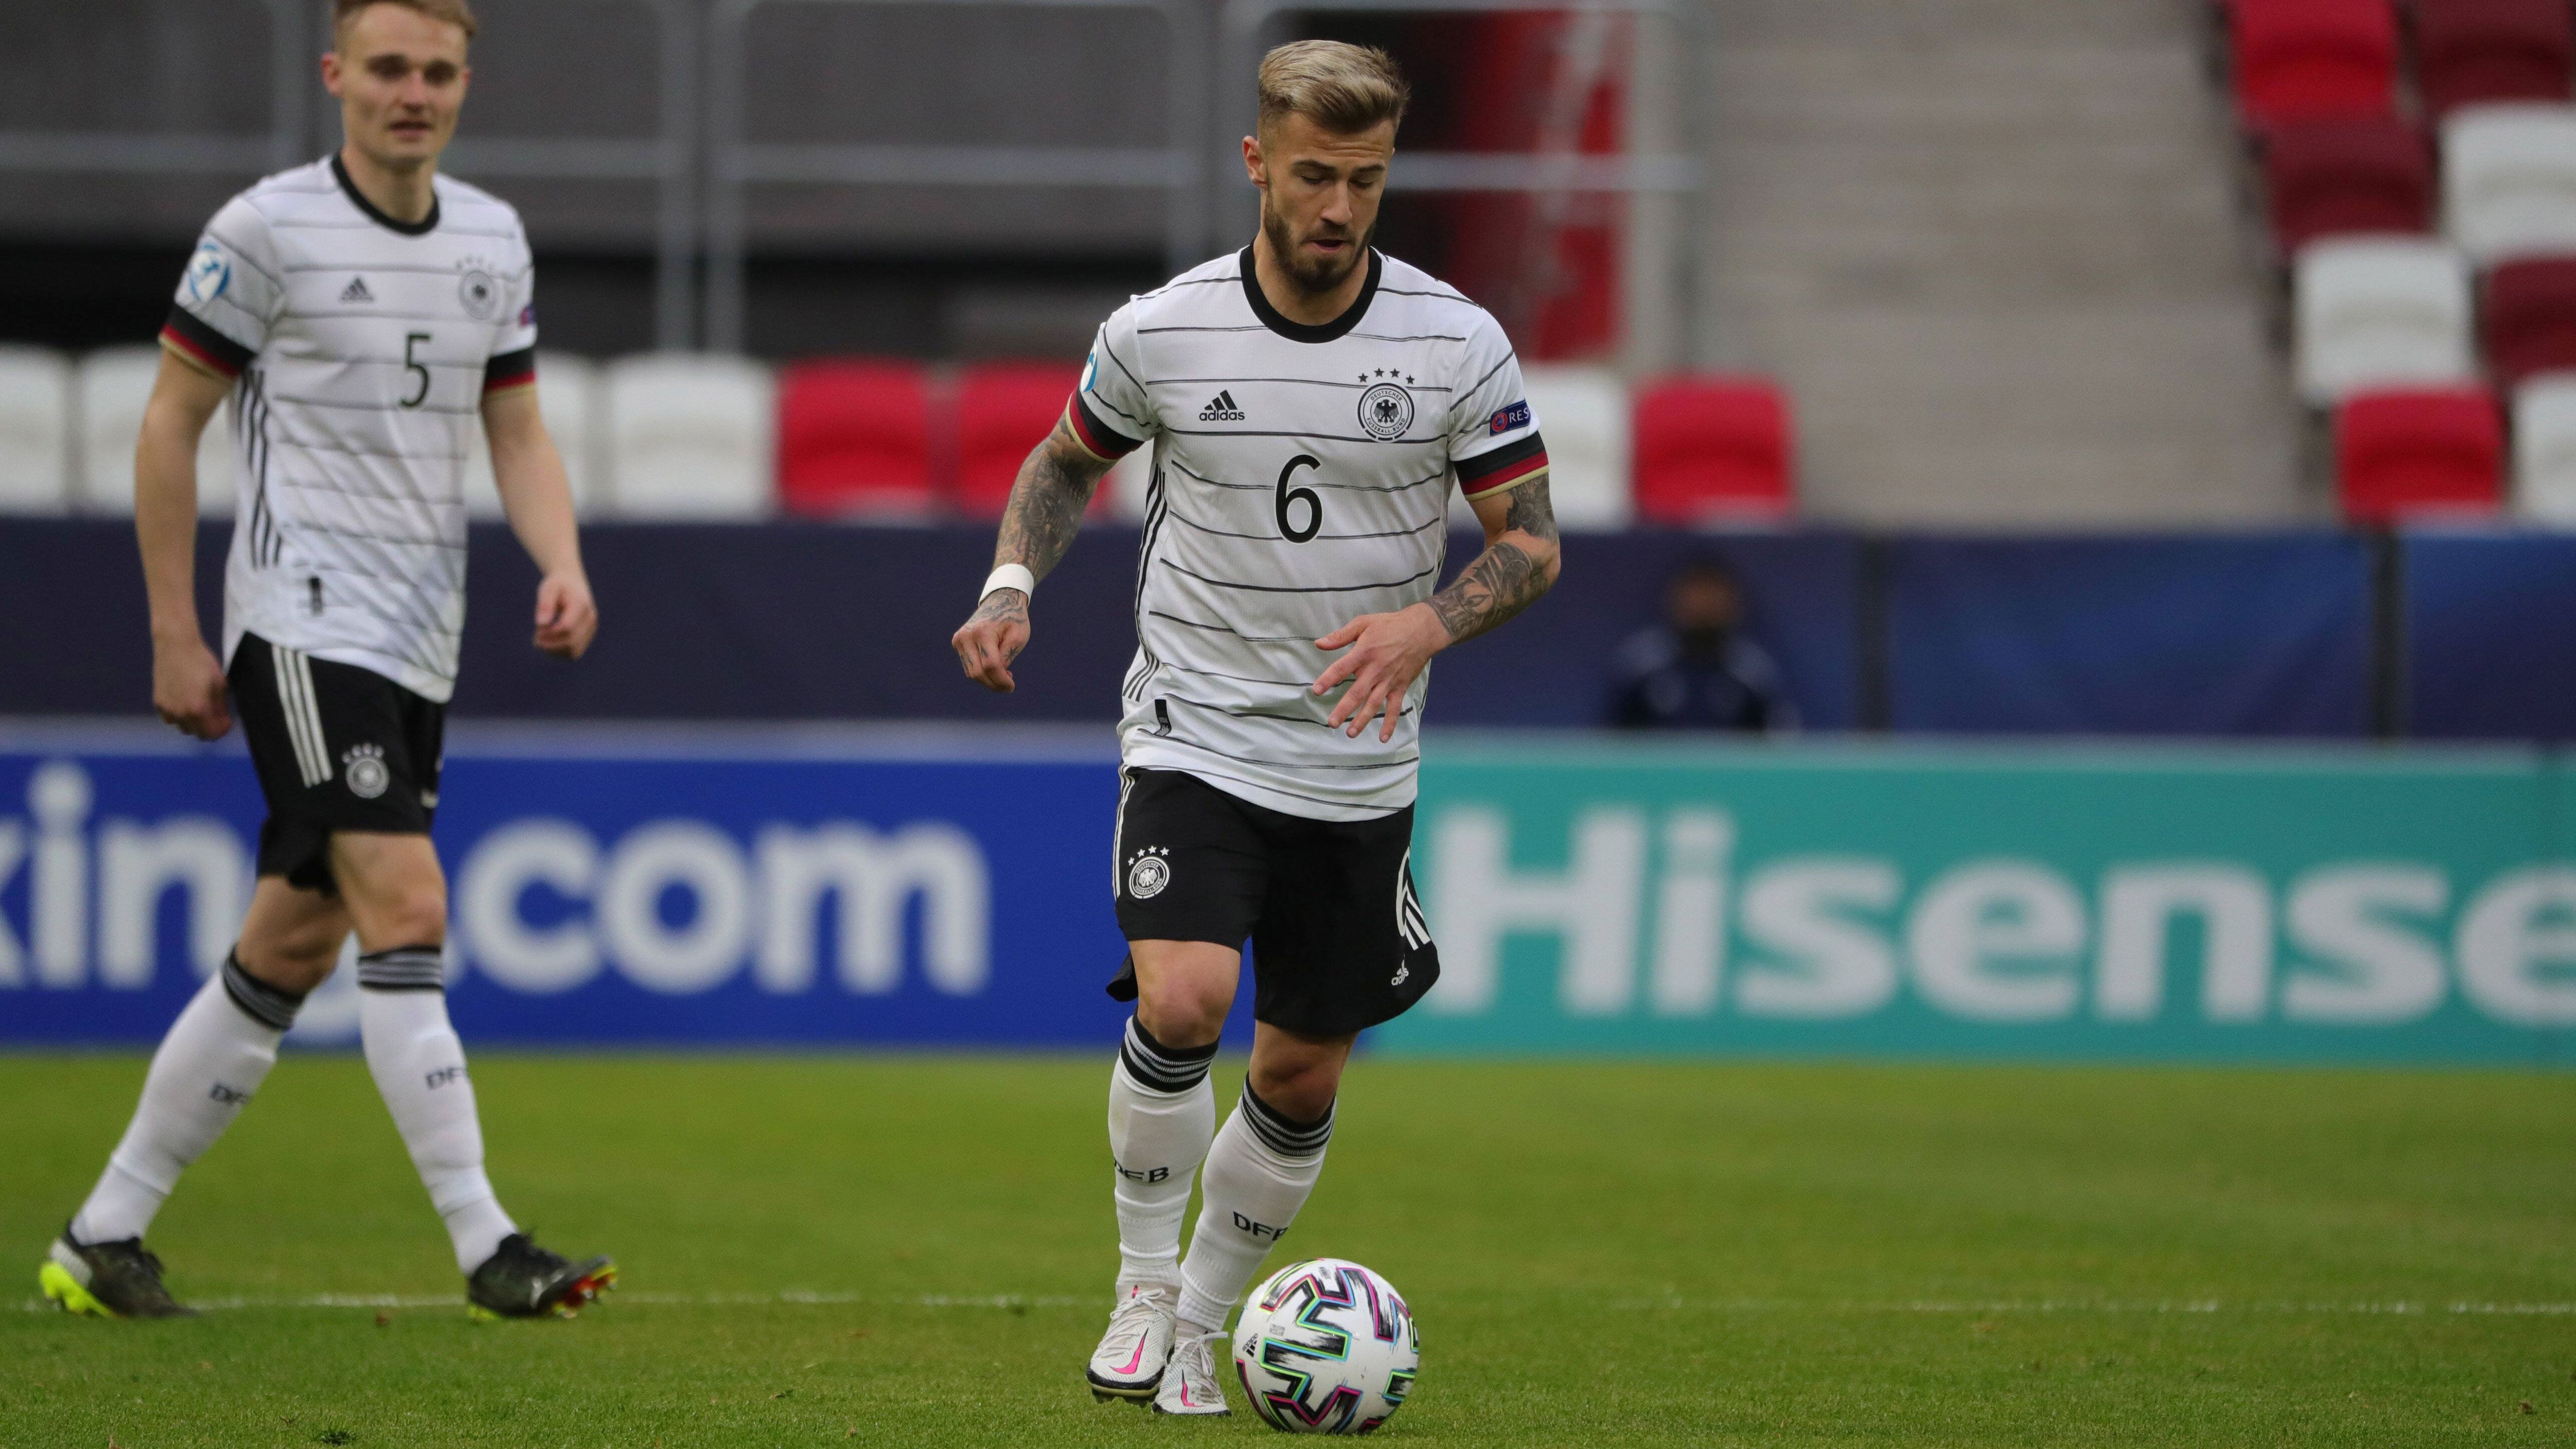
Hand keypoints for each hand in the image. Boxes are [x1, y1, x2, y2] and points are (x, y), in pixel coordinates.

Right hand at [152, 633, 231, 740]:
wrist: (176, 646)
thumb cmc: (202, 662)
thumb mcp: (219, 684)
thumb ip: (221, 707)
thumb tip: (222, 722)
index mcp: (197, 709)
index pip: (211, 734)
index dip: (221, 729)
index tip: (225, 722)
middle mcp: (179, 713)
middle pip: (197, 733)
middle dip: (208, 727)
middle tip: (215, 715)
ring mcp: (166, 709)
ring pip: (182, 727)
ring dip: (193, 722)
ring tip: (199, 707)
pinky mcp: (157, 702)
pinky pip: (170, 718)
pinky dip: (178, 715)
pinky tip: (184, 702)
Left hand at [533, 571, 597, 658]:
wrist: (572, 583)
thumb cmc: (558, 585)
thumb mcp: (548, 589)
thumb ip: (545, 604)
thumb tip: (541, 624)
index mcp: (581, 605)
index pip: (566, 627)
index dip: (549, 633)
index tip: (537, 629)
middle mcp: (590, 619)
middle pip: (571, 642)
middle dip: (550, 644)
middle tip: (536, 638)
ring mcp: (591, 629)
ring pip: (574, 651)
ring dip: (555, 651)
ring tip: (541, 642)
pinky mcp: (587, 636)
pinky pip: (574, 652)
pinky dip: (559, 652)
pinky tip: (549, 643)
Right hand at [953, 589, 1029, 692]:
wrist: (1000, 601)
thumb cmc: (1013, 619)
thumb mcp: (1018, 636)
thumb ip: (1007, 656)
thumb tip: (997, 675)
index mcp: (983, 632)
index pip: (990, 665)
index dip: (1001, 680)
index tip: (1011, 687)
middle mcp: (966, 636)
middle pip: (977, 672)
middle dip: (994, 684)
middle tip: (1008, 686)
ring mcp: (959, 639)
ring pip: (971, 672)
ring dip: (988, 680)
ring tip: (1004, 674)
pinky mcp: (957, 642)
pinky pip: (968, 666)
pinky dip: (981, 672)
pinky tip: (994, 669)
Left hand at [1312, 602, 1449, 741]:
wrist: (1421, 631)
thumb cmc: (1390, 625)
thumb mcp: (1363, 623)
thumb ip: (1340, 636)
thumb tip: (1319, 643)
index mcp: (1363, 653)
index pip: (1342, 668)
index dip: (1328, 679)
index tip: (1316, 691)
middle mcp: (1375, 670)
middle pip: (1357, 693)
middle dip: (1344, 709)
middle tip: (1332, 723)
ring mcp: (1389, 681)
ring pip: (1373, 704)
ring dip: (1362, 720)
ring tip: (1350, 733)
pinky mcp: (1400, 687)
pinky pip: (1394, 708)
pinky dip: (1390, 723)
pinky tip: (1383, 738)